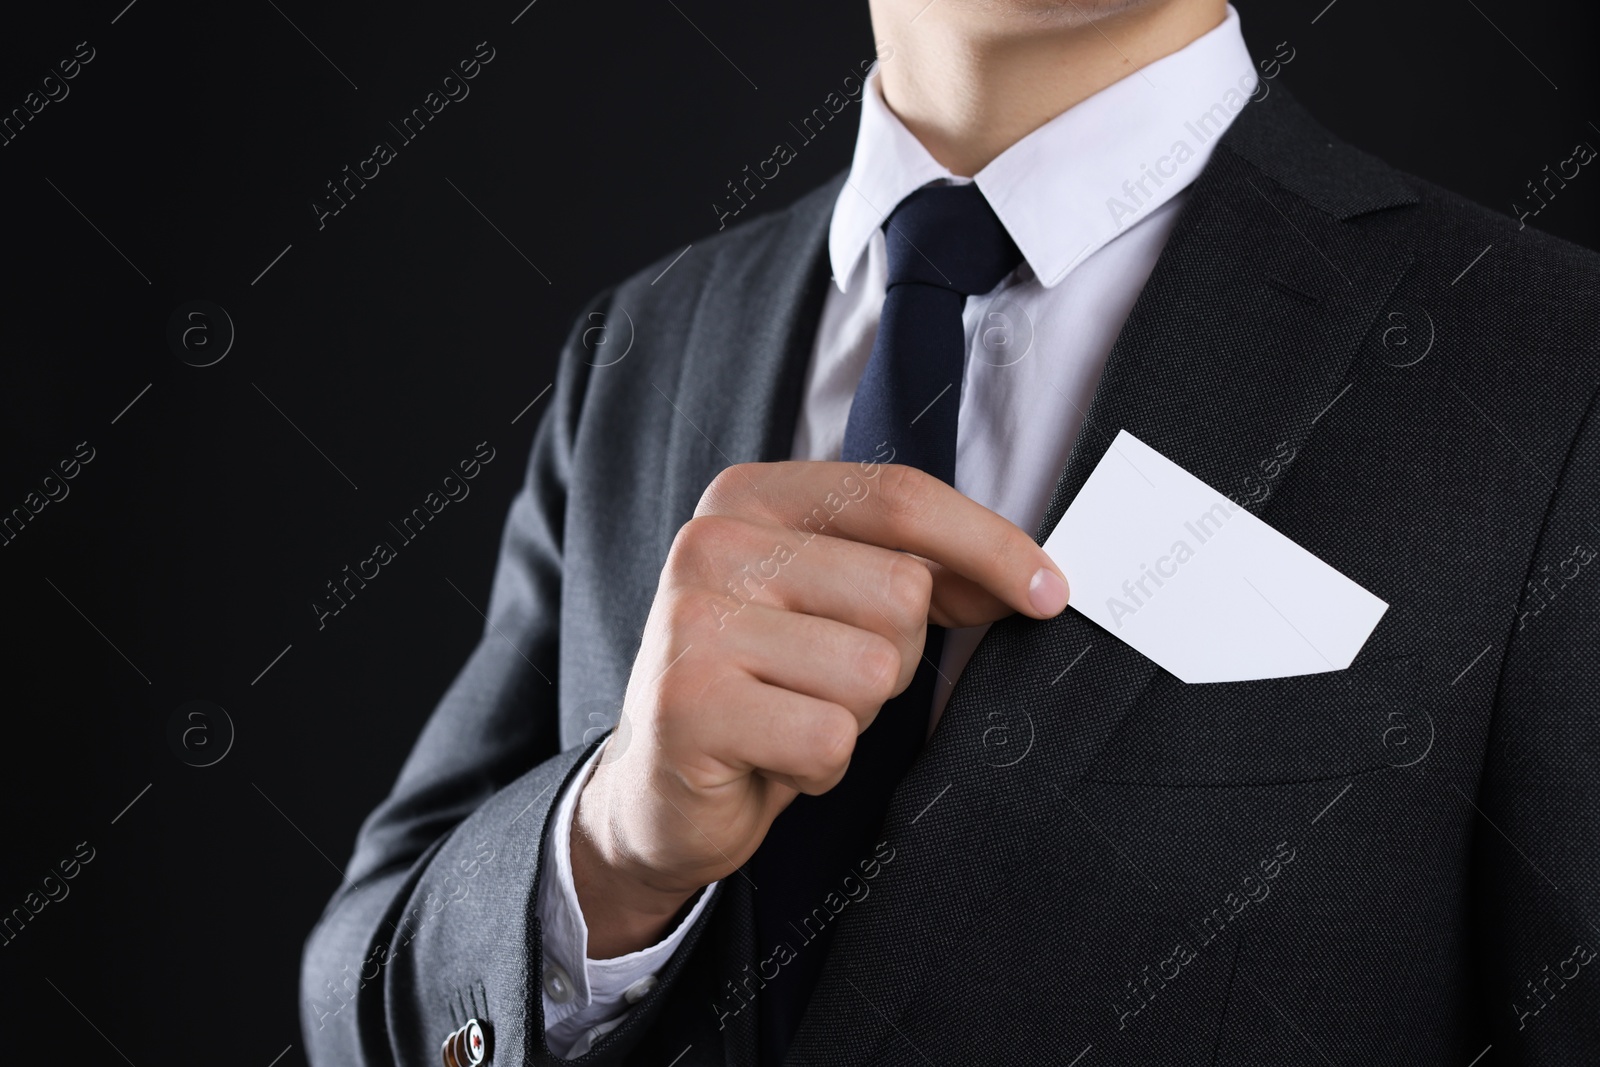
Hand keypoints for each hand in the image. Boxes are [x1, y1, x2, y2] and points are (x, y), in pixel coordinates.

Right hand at [570, 460, 1068, 957]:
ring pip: (871, 670)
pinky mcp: (688, 703)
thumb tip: (1033, 581)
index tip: (1051, 592)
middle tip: (824, 681)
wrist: (659, 790)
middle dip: (893, 657)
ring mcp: (692, 619)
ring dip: (855, 716)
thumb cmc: (765, 686)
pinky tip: (771, 756)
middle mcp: (711, 542)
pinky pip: (830, 737)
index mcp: (750, 496)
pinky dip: (821, 766)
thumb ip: (919, 576)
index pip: (898, 497)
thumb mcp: (837, 608)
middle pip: (898, 591)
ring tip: (793, 716)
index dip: (989, 545)